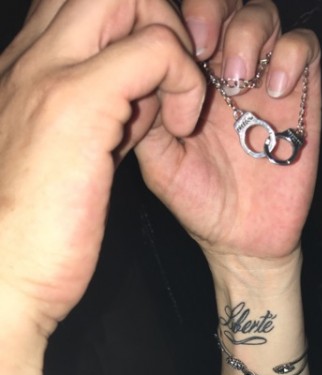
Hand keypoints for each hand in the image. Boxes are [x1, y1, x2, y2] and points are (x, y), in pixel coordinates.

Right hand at [0, 0, 236, 333]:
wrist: (3, 280)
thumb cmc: (35, 233)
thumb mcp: (68, 161)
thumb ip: (101, 119)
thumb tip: (142, 100)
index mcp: (29, 73)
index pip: (83, 6)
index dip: (133, 28)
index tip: (158, 87)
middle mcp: (33, 59)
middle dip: (156, 18)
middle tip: (177, 80)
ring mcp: (49, 73)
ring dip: (171, 40)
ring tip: (177, 107)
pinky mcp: (77, 103)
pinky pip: (155, 48)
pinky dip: (183, 79)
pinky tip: (181, 130)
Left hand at [136, 3, 320, 260]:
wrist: (241, 237)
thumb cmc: (198, 201)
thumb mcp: (158, 159)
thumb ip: (147, 114)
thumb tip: (140, 67)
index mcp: (189, 79)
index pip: (184, 18)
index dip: (179, 16)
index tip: (174, 48)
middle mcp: (226, 71)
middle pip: (226, 2)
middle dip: (213, 9)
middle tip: (203, 46)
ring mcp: (263, 81)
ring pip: (263, 14)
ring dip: (248, 33)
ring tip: (236, 78)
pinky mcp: (300, 97)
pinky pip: (305, 48)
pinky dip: (290, 55)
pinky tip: (272, 91)